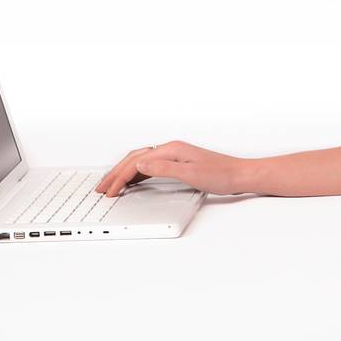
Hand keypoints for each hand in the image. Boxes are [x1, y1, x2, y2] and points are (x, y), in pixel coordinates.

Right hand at [95, 139, 249, 196]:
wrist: (240, 175)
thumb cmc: (221, 174)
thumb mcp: (190, 174)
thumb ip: (163, 168)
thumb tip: (139, 164)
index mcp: (171, 149)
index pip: (137, 162)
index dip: (120, 176)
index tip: (109, 190)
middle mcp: (171, 149)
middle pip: (135, 158)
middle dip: (115, 172)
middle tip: (101, 187)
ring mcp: (175, 156)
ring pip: (141, 161)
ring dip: (124, 172)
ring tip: (110, 185)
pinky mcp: (179, 163)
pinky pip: (150, 166)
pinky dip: (136, 173)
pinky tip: (133, 181)